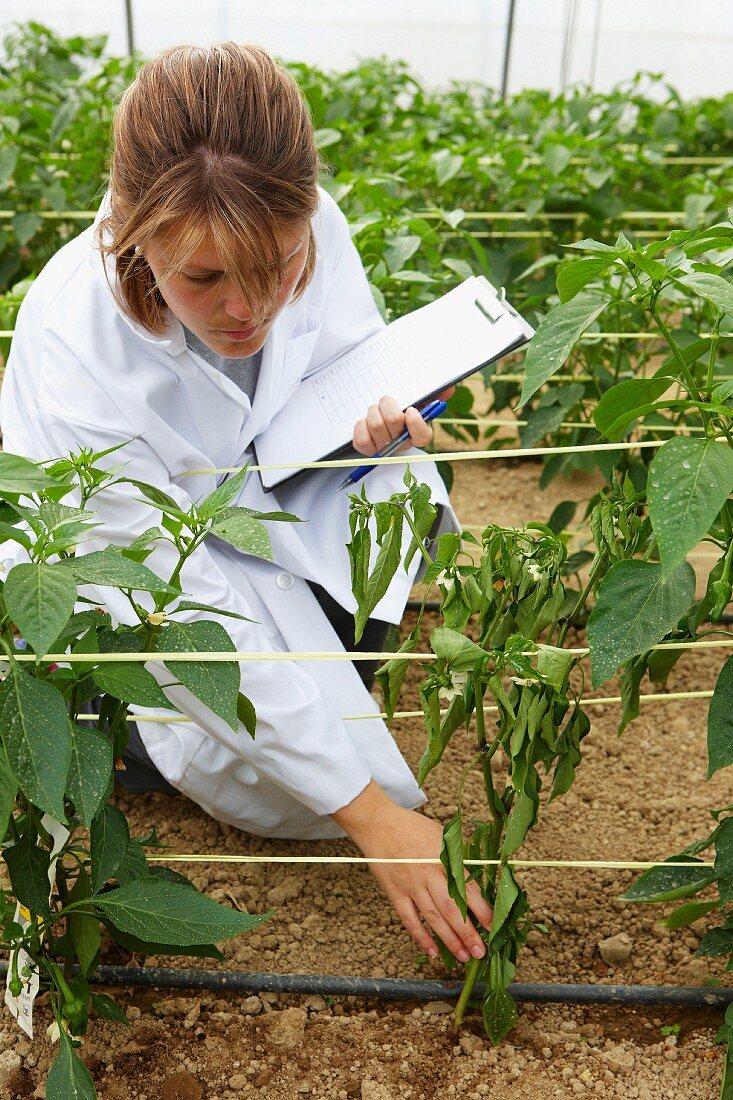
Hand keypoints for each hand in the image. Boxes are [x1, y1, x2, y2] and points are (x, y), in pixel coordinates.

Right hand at [331, 781, 491, 960]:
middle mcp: (428, 874)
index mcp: (443, 859)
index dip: (482, 909)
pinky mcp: (395, 893)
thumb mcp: (441, 836)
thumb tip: (473, 882)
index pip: (467, 888)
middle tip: (481, 951)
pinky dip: (420, 937)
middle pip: (452, 909)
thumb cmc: (413, 827)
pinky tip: (432, 952)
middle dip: (468, 933)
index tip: (493, 926)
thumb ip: (456, 859)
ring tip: (464, 956)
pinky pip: (409, 920)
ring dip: (450, 940)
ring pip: (433, 918)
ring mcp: (411, 886)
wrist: (379, 824)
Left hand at [352, 388, 454, 456]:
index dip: (416, 423)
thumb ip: (433, 396)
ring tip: (375, 411)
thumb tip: (449, 389)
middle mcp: (402, 444)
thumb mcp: (417, 403)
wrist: (377, 422)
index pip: (423, 436)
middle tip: (387, 403)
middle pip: (394, 421)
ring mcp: (384, 450)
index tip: (411, 410)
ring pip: (376, 425)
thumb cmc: (400, 411)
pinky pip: (361, 437)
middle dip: (388, 405)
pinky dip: (361, 425)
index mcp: (417, 434)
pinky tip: (365, 422)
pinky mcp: (366, 450)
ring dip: (373, 412)